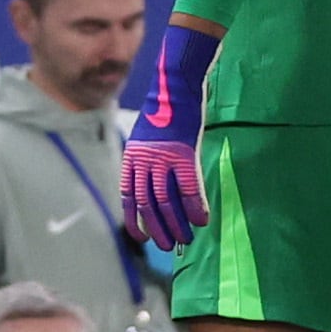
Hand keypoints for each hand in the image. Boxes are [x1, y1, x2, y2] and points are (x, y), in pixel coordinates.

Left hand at [122, 23, 216, 248]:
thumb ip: (147, 161)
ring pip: (167, 200)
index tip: (141, 237)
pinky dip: (195, 207)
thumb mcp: (147, 137)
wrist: (176, 86)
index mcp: (132, 157)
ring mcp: (163, 157)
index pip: (128, 195)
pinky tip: (201, 221)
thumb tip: (156, 188)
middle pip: (148, 203)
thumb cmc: (165, 112)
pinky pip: (189, 187)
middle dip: (157, 228)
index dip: (134, 219)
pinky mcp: (184, 153)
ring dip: (177, 224)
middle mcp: (144, 160)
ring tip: (185, 239)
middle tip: (168, 246)